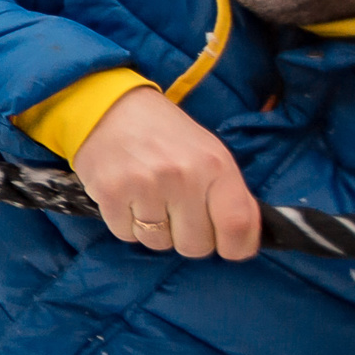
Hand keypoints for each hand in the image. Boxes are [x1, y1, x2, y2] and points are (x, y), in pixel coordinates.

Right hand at [70, 85, 261, 260]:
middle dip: (187, 237)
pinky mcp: (110, 193)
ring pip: (158, 243)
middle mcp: (183, 175)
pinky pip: (126, 235)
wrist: (110, 107)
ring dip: (154, 230)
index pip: (237, 225)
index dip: (236, 247)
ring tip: (148, 200)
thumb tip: (243, 242)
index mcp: (215, 164)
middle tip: (176, 212)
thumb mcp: (209, 153)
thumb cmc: (165, 134)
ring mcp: (145, 185)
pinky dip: (126, 223)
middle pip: (195, 245)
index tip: (229, 247)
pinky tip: (126, 197)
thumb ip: (229, 194)